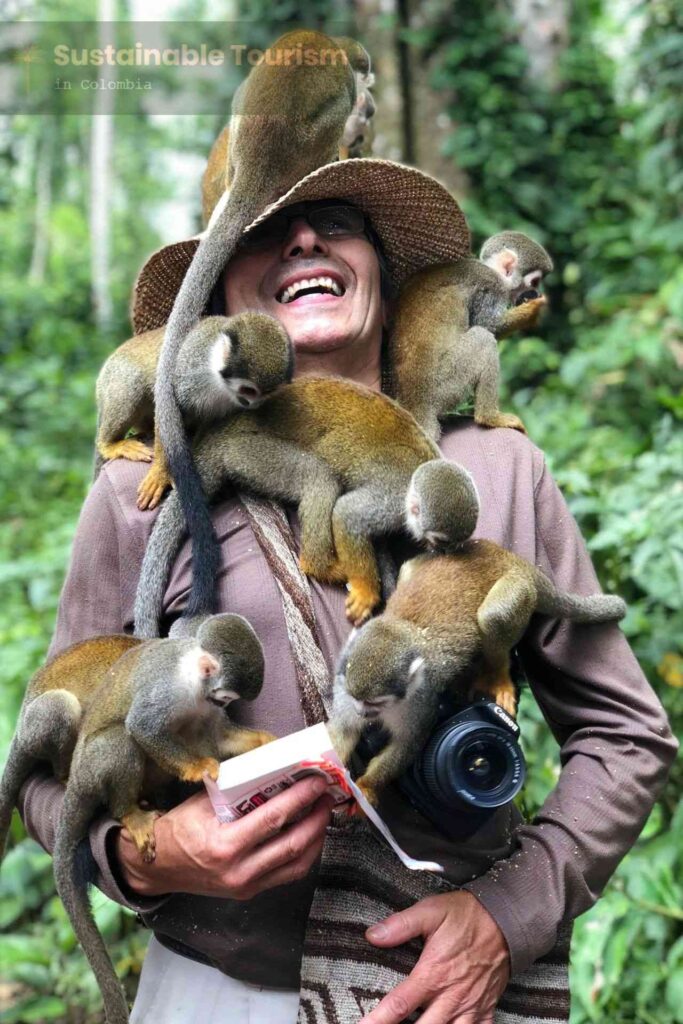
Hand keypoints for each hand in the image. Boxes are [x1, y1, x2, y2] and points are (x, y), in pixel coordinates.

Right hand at [115, 775, 333, 899]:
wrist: (157, 867)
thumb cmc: (178, 828)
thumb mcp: (203, 801)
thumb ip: (237, 788)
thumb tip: (274, 765)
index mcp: (225, 845)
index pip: (274, 818)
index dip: (301, 798)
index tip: (318, 781)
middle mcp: (239, 871)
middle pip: (293, 844)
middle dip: (317, 817)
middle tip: (328, 795)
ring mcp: (246, 886)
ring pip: (296, 864)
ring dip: (317, 837)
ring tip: (324, 813)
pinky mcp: (249, 892)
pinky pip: (287, 874)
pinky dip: (304, 854)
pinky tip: (310, 835)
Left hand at [362, 891, 509, 1023]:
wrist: (507, 920)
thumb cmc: (466, 915)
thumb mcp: (431, 911)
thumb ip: (401, 925)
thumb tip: (372, 936)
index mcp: (432, 974)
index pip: (399, 1005)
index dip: (378, 1020)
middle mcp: (450, 997)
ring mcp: (469, 1007)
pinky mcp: (485, 1009)